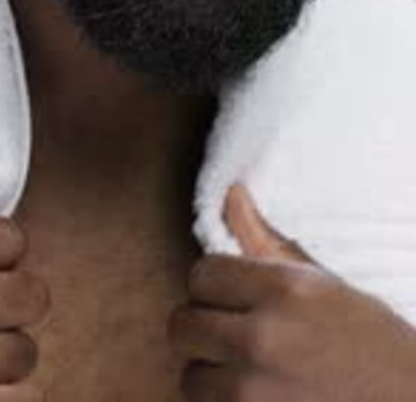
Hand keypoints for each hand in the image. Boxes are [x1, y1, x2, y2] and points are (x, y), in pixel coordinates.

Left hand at [170, 183, 415, 400]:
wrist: (404, 399)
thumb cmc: (365, 337)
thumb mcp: (319, 281)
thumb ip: (263, 242)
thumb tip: (230, 195)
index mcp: (282, 290)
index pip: (201, 274)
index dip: (211, 283)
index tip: (227, 293)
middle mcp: (262, 339)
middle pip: (182, 325)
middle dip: (200, 325)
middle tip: (228, 329)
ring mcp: (254, 391)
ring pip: (189, 375)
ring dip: (208, 371)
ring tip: (241, 366)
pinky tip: (250, 392)